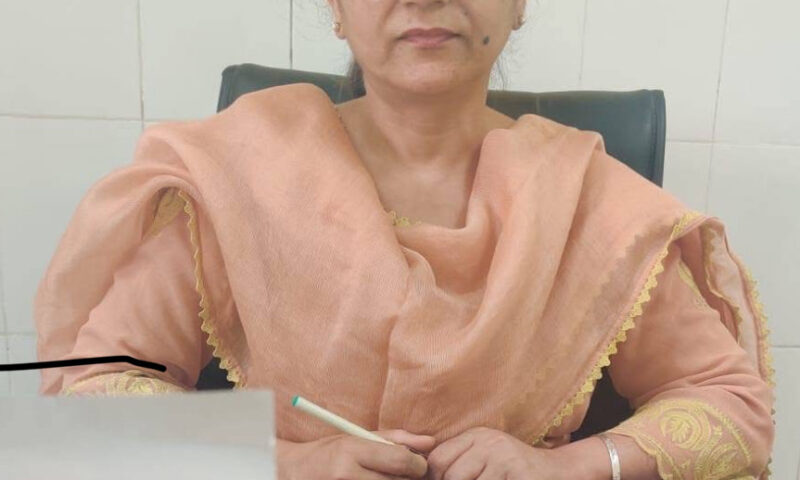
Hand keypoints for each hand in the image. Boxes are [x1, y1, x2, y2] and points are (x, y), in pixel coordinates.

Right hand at [277, 429, 435, 479]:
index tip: (418, 465)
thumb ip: (396, 438)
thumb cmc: (329, 453)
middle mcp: (347, 474)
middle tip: (403, 474)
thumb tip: (431, 442)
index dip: (418, 465)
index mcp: (352, 451)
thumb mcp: (358, 436)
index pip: (400, 461)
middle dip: (409, 479)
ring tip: (383, 478)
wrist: (292, 473)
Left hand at [425, 427, 562, 479]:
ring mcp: (502, 455)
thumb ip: (460, 461)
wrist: (556, 472)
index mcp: (476, 436)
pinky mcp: (515, 470)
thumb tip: (426, 473)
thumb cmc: (514, 471)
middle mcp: (487, 441)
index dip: (434, 477)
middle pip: (451, 474)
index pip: (437, 457)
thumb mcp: (485, 458)